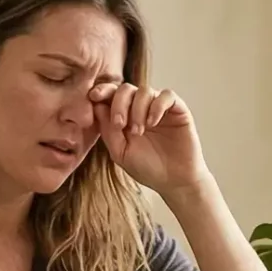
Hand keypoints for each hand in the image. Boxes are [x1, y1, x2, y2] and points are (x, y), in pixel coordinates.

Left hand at [89, 82, 207, 197]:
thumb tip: (97, 106)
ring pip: (145, 90)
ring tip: (139, 132)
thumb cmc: (147, 168)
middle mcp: (141, 108)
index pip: (111, 94)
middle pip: (126, 89)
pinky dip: (156, 106)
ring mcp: (159, 107)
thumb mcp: (120, 153)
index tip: (93, 96)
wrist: (174, 181)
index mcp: (125, 116)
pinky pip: (167, 95)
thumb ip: (108, 131)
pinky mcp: (178, 109)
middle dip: (118, 103)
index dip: (102, 90)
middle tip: (119, 125)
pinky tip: (152, 123)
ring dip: (137, 109)